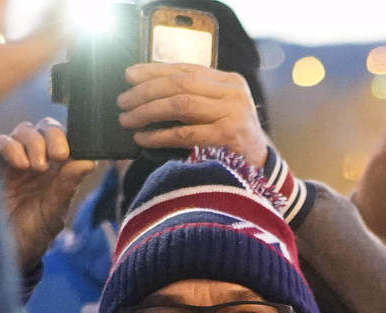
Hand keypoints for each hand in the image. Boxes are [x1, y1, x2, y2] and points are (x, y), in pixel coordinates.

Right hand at [0, 119, 96, 265]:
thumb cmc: (33, 233)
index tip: (72, 153)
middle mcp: (35, 159)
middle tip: (58, 155)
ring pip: (23, 131)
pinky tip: (20, 165)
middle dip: (53, 136)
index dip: (69, 138)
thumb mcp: (55, 212)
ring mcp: (13, 160)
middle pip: (44, 129)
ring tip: (37, 166)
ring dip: (34, 142)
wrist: (6, 252)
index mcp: (57, 168)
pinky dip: (10, 148)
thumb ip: (68, 186)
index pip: (65, 139)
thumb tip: (89, 161)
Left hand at [118, 63, 270, 166]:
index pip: (186, 69)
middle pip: (181, 84)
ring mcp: (233, 114)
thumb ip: (195, 96)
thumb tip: (147, 90)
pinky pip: (185, 133)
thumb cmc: (233, 140)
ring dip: (148, 111)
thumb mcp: (219, 110)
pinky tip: (142, 137)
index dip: (154, 70)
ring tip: (127, 118)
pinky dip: (159, 135)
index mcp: (230, 81)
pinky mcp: (228, 137)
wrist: (262, 169)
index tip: (129, 75)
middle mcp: (233, 93)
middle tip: (123, 100)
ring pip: (181, 104)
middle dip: (146, 91)